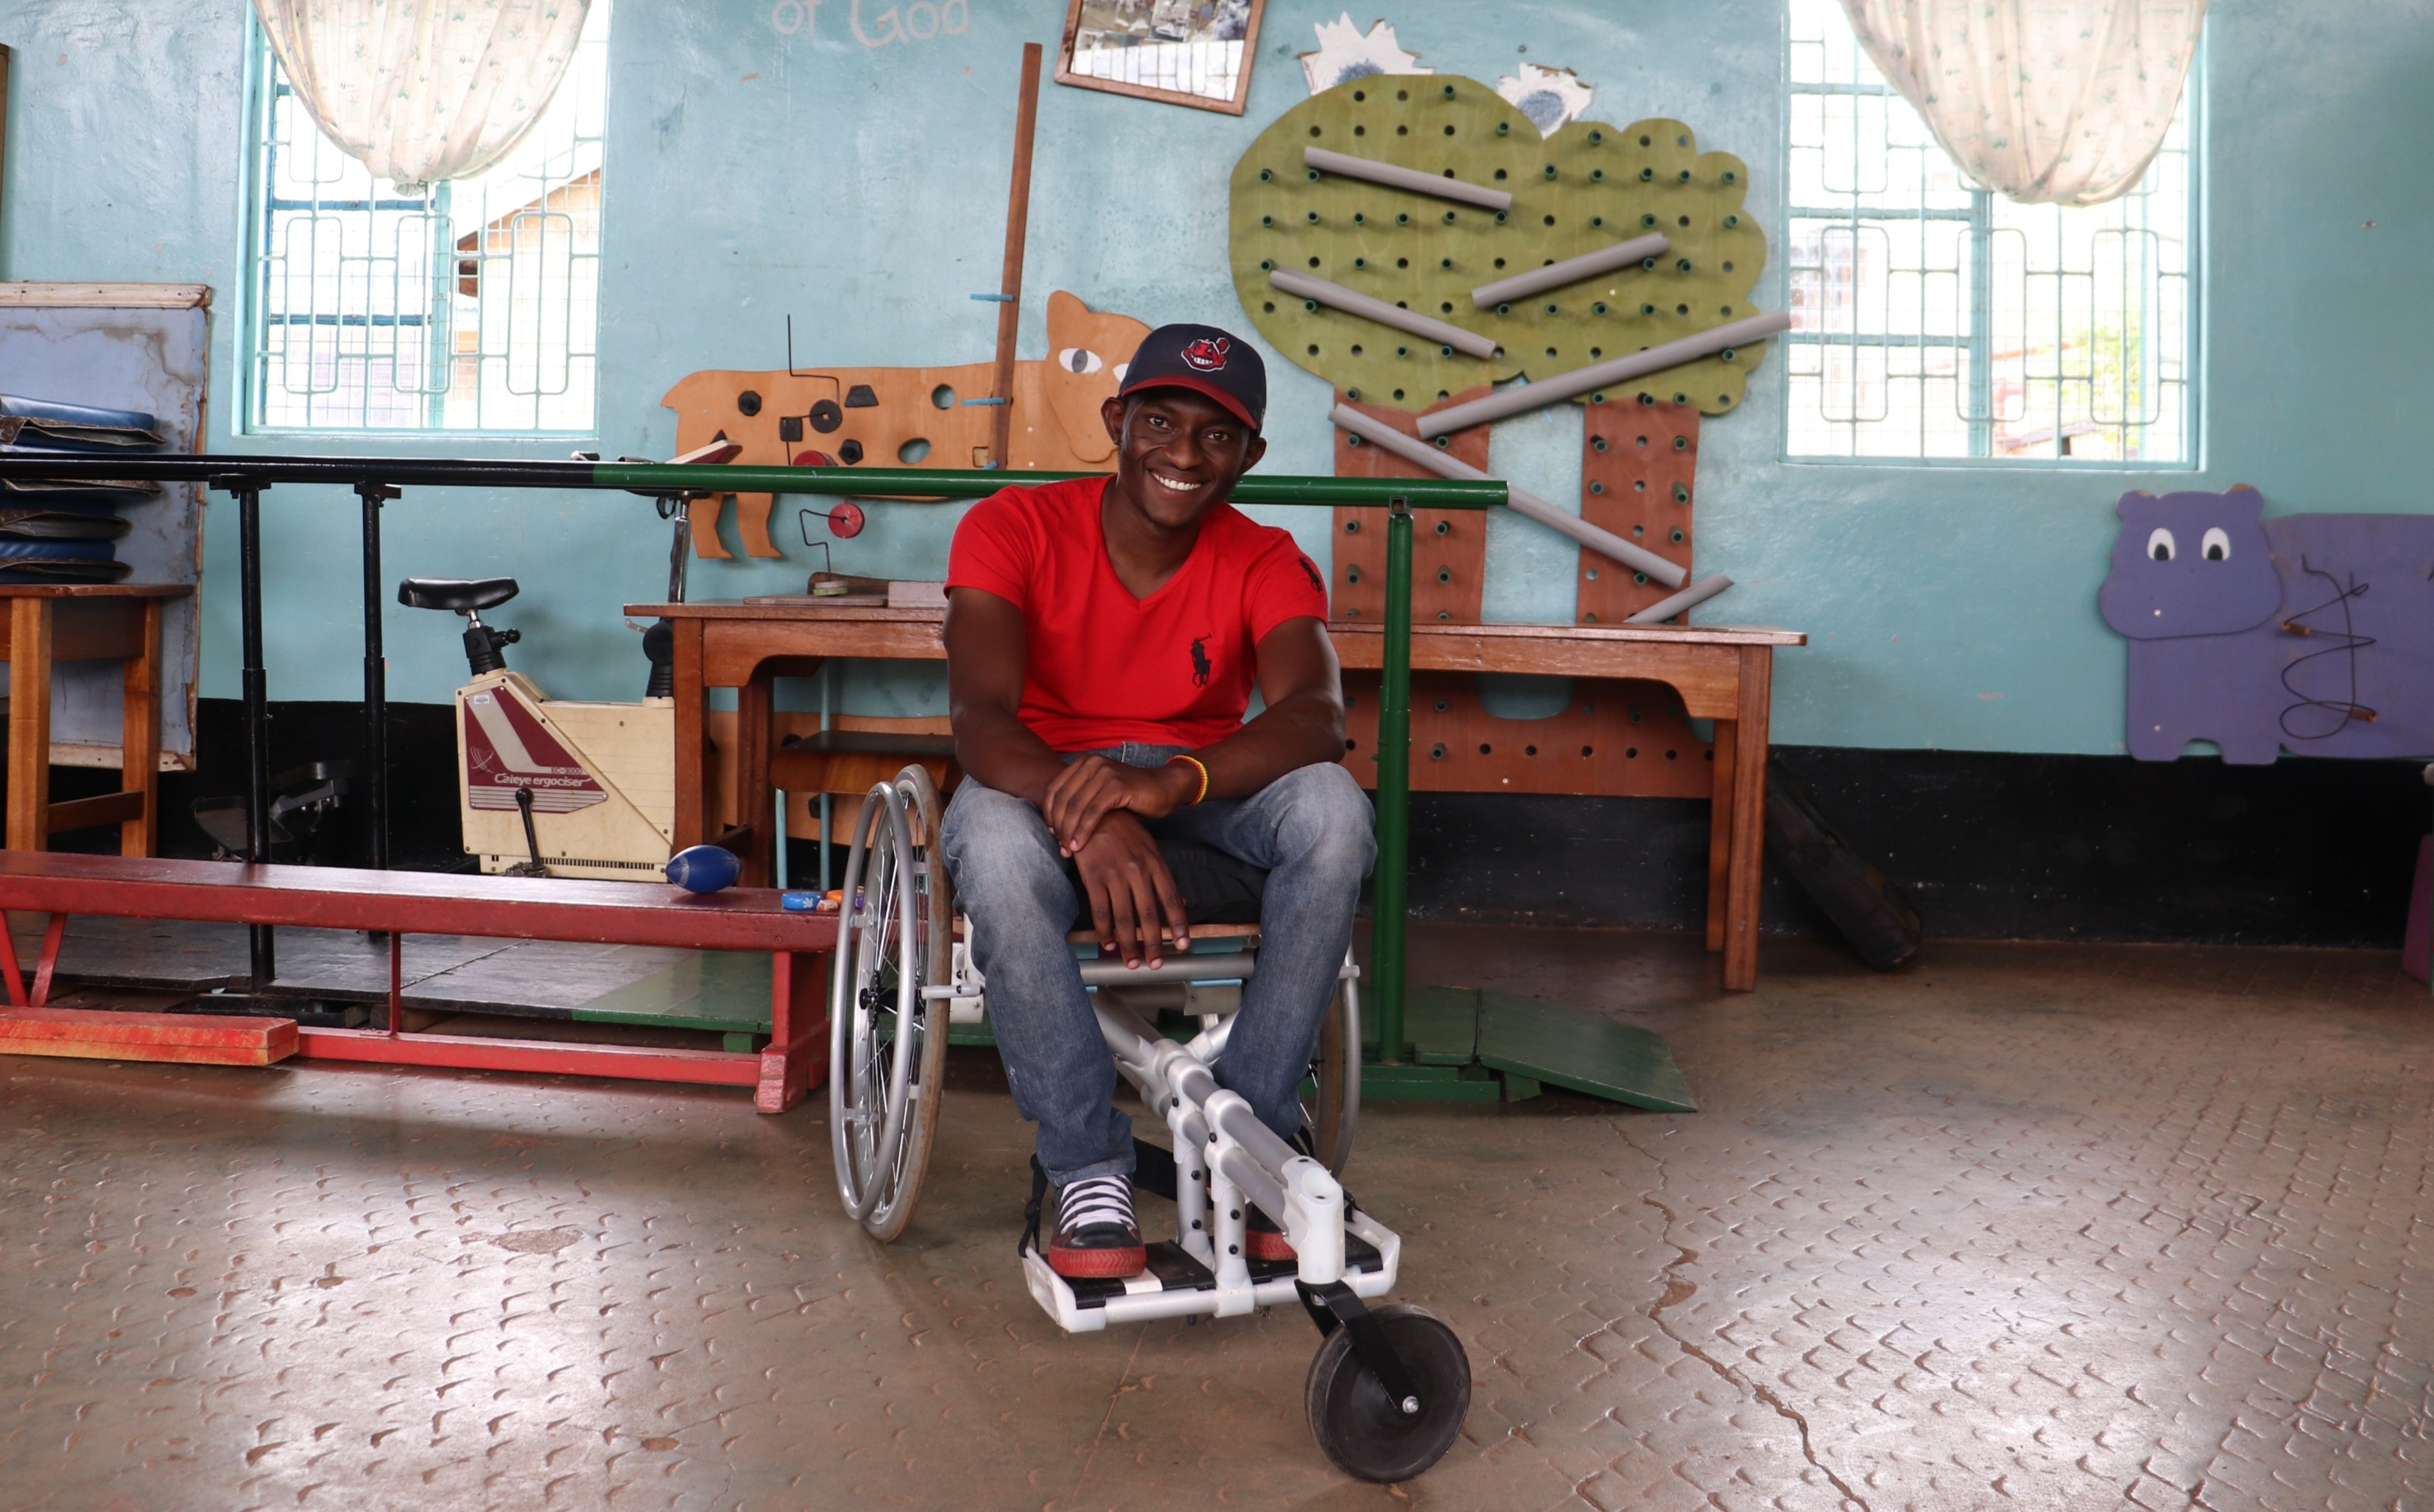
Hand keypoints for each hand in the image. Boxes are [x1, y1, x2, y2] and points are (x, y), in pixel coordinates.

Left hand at [1043, 754, 1197, 856]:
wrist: (1164, 788)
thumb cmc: (1131, 795)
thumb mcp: (1101, 793)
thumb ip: (1080, 801)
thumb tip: (1054, 826)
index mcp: (1083, 762)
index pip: (1054, 789)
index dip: (1048, 813)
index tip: (1052, 834)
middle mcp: (1091, 763)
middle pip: (1062, 799)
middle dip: (1058, 826)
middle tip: (1060, 847)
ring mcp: (1105, 772)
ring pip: (1076, 806)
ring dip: (1069, 832)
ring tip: (1068, 850)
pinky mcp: (1117, 785)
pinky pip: (1093, 812)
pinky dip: (1083, 831)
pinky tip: (1080, 845)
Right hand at [1070, 812, 1188, 966]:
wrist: (1092, 811)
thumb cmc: (1123, 830)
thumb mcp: (1149, 847)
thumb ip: (1162, 877)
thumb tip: (1181, 903)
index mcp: (1155, 862)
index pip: (1171, 899)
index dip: (1178, 924)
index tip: (1183, 945)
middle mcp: (1138, 870)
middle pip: (1148, 914)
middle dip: (1153, 943)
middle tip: (1155, 963)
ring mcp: (1115, 874)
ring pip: (1124, 918)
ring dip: (1129, 944)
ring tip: (1132, 963)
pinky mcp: (1093, 877)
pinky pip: (1101, 911)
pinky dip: (1105, 932)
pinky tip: (1108, 944)